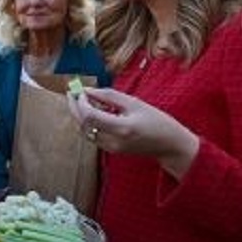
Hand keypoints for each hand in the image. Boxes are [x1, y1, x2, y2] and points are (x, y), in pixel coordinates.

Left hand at [67, 87, 199, 177]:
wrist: (170, 145)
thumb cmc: (156, 120)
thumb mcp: (134, 103)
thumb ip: (109, 96)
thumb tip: (88, 90)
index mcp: (122, 128)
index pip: (90, 116)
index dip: (80, 102)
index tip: (79, 90)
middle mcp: (113, 141)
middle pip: (83, 125)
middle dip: (74, 107)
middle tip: (71, 92)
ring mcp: (111, 149)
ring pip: (85, 131)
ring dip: (80, 115)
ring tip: (84, 99)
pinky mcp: (111, 151)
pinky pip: (92, 135)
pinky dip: (89, 122)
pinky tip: (95, 111)